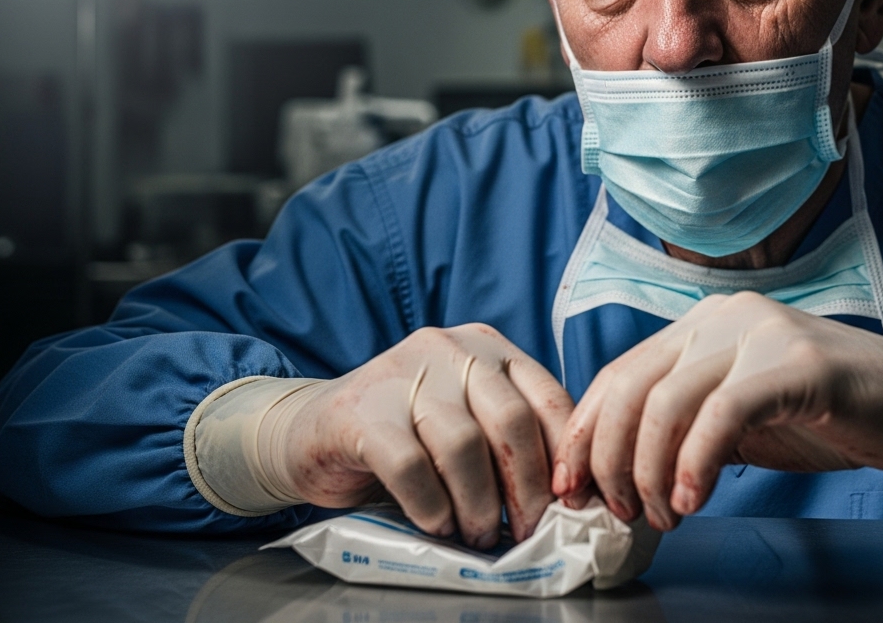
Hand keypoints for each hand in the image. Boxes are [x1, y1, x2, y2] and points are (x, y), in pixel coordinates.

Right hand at [274, 324, 571, 547]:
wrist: (312, 430)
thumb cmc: (405, 433)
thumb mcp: (467, 417)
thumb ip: (510, 437)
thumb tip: (566, 494)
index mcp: (488, 347)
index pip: (547, 397)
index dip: (564, 457)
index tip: (569, 503)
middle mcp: (450, 348)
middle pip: (511, 421)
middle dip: (526, 488)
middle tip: (527, 530)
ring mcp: (403, 373)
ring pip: (462, 445)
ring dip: (479, 504)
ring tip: (480, 535)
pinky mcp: (362, 409)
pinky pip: (411, 466)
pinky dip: (432, 506)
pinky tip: (437, 525)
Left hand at [551, 292, 882, 529]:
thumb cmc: (828, 416)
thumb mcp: (739, 422)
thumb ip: (684, 431)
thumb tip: (614, 474)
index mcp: (701, 326)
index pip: (618, 375)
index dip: (585, 434)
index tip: (571, 488)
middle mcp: (723, 317)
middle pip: (632, 388)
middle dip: (610, 460)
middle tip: (620, 512)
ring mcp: (760, 333)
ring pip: (668, 402)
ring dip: (651, 472)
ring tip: (662, 516)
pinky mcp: (797, 362)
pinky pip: (723, 413)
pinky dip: (696, 463)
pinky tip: (694, 501)